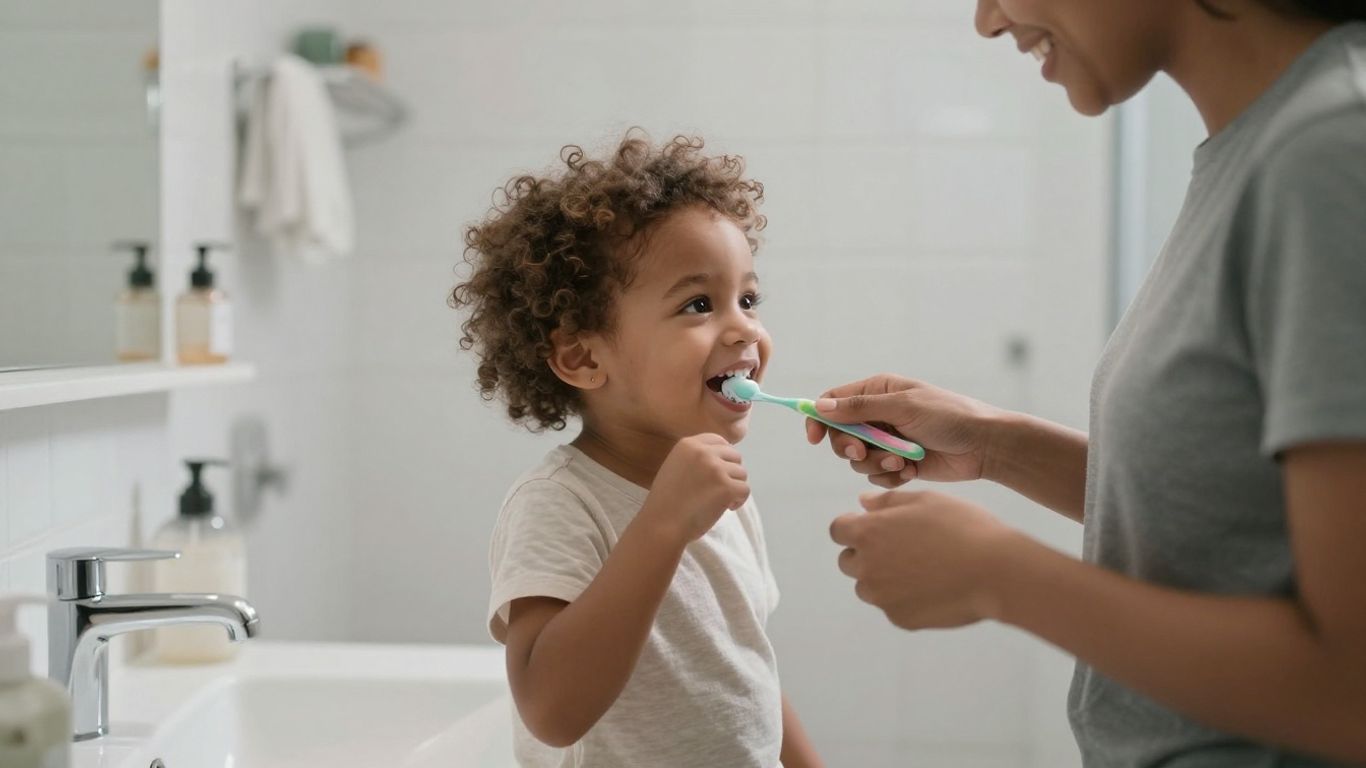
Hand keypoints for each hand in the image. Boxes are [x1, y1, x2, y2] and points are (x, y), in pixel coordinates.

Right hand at [643, 434, 749, 543]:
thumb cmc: (666, 501)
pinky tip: (727, 508)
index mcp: (688, 444)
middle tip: (720, 489)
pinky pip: (745, 489)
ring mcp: (716, 469)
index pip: (719, 440)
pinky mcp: (726, 487)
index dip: (724, 456)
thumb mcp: (674, 467)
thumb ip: (695, 458)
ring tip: (721, 501)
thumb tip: (722, 458)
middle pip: (734, 455)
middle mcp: (703, 452)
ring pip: (742, 473)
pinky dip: (739, 501)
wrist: (662, 524)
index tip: (721, 472)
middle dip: (731, 472)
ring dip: (735, 487)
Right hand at [806, 374, 1002, 488]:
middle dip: (851, 448)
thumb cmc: (948, 416)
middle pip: (840, 435)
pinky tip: (912, 470)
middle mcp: (878, 415)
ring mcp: (888, 441)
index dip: (819, 419)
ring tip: (902, 461)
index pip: (833, 402)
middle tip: (864, 453)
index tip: (814, 438)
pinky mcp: (898, 464)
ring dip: (877, 464)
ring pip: (858, 460)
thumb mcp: (902, 407)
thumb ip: (859, 409)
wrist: (984, 446)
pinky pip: (876, 476)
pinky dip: (891, 476)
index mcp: (877, 391)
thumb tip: (819, 406)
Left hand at [828, 489, 1016, 629]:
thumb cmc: (962, 527)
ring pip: (869, 587)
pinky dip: (906, 598)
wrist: (996, 572)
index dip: (855, 526)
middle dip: (867, 553)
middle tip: (905, 547)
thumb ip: (888, 501)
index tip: (879, 527)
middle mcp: (867, 567)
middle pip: (849, 561)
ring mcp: (882, 597)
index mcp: (868, 533)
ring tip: (923, 568)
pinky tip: (935, 587)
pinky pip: (893, 606)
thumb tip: (862, 502)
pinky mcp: (900, 619)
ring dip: (884, 578)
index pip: (838, 530)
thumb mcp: (926, 500)